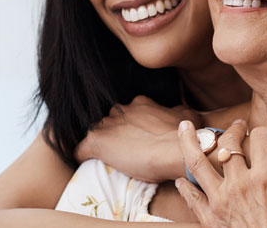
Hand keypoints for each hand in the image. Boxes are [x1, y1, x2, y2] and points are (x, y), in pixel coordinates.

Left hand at [76, 96, 201, 180]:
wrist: (176, 151)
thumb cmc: (184, 137)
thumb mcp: (186, 116)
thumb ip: (178, 112)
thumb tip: (181, 111)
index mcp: (140, 104)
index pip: (127, 113)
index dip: (131, 127)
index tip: (137, 139)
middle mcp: (121, 110)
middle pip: (110, 121)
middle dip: (115, 134)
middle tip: (126, 150)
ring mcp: (107, 125)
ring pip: (96, 133)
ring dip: (101, 144)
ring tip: (109, 159)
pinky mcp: (97, 142)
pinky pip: (80, 150)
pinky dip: (81, 156)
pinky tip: (86, 163)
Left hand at [176, 120, 266, 227]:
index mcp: (265, 177)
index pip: (261, 138)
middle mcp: (238, 184)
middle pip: (228, 144)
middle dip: (234, 130)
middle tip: (238, 127)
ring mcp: (220, 201)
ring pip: (198, 163)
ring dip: (189, 141)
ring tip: (185, 126)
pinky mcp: (211, 220)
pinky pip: (192, 198)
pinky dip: (184, 186)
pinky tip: (180, 179)